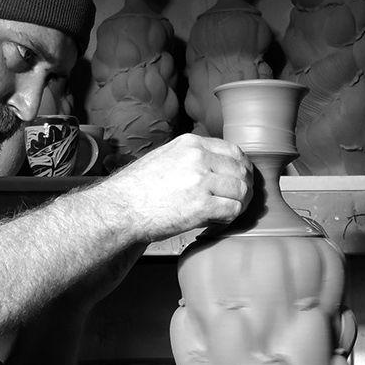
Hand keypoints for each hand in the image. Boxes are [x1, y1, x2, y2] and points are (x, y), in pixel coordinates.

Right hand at [100, 133, 252, 243]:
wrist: (120, 208)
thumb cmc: (136, 189)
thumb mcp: (164, 157)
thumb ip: (190, 157)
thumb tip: (213, 167)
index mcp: (190, 144)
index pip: (233, 150)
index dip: (241, 167)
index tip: (240, 179)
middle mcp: (198, 158)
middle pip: (241, 169)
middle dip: (245, 186)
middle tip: (239, 199)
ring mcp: (201, 181)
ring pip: (241, 190)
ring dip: (240, 203)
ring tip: (229, 211)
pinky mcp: (201, 206)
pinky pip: (233, 210)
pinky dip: (230, 218)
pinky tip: (218, 221)